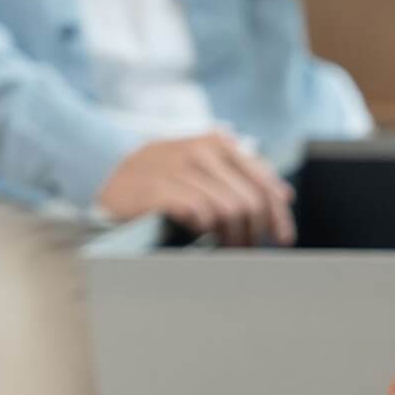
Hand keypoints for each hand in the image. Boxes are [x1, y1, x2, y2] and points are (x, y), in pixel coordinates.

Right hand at [96, 129, 295, 246]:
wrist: (110, 174)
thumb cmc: (166, 174)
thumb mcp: (204, 165)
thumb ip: (243, 175)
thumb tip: (284, 195)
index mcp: (218, 143)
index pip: (263, 184)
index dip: (277, 216)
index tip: (282, 239)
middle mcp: (200, 151)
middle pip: (249, 203)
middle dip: (252, 233)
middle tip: (245, 250)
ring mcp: (176, 168)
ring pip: (227, 210)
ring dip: (229, 236)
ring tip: (223, 248)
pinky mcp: (155, 188)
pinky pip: (197, 213)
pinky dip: (203, 228)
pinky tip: (198, 232)